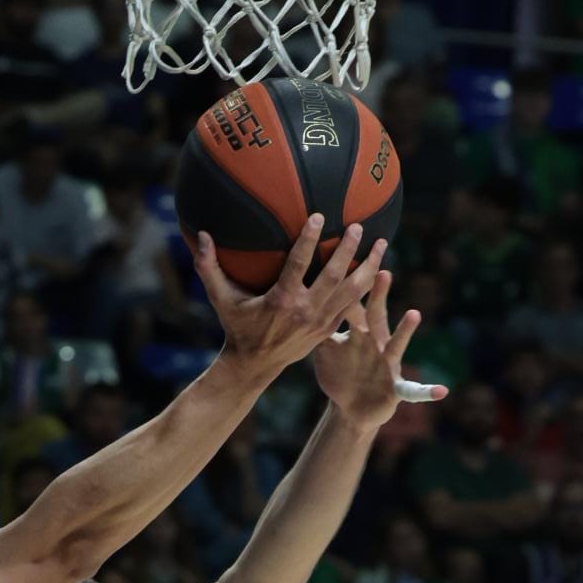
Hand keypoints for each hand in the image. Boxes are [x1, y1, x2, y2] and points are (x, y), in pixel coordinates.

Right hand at [196, 217, 385, 384]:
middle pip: (334, 276)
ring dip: (368, 267)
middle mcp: (305, 310)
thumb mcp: (221, 298)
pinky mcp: (328, 330)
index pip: (299, 263)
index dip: (310, 239)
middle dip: (348, 250)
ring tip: (382, 245)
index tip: (320, 217)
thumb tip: (200, 235)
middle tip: (358, 226)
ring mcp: (320, 322)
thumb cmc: (237, 326)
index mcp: (281, 300)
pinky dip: (366, 288)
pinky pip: (352, 306)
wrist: (254, 365)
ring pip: (351, 292)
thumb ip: (209, 267)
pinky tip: (377, 270)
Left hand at [313, 270, 446, 433]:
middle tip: (382, 272)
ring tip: (414, 314)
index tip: (350, 257)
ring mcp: (388, 364)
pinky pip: (413, 391)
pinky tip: (442, 391)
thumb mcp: (326, 349)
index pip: (355, 302)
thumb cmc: (340, 373)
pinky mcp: (396, 388)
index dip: (352, 283)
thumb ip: (319, 326)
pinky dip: (427, 392)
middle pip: (376, 315)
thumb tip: (297, 300)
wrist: (353, 408)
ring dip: (405, 330)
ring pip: (397, 344)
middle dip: (379, 295)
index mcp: (359, 332)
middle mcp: (377, 343)